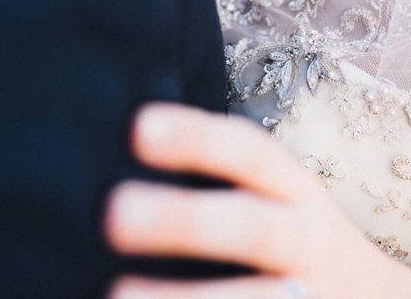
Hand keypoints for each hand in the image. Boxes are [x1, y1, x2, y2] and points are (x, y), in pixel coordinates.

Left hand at [102, 103, 410, 298]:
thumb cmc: (287, 238)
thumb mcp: (269, 197)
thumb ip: (207, 177)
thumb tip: (100, 161)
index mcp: (291, 191)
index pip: (248, 152)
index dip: (196, 137)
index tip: (137, 128)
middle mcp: (306, 242)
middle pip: (250, 228)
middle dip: (185, 221)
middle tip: (113, 215)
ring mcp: (310, 298)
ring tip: (115, 296)